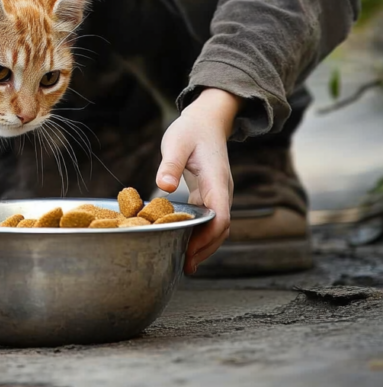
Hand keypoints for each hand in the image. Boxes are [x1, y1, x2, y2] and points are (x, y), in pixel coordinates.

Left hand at [155, 88, 237, 273]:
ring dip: (204, 245)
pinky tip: (186, 246)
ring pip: (217, 227)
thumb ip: (171, 164)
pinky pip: (209, 220)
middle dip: (206, 249)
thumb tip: (165, 186)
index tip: (191, 250)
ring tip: (185, 264)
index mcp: (217, 180)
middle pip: (221, 228)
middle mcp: (222, 191)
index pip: (221, 216)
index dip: (208, 236)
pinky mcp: (210, 195)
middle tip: (185, 266)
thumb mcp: (176, 142)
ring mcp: (218, 194)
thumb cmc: (191, 129)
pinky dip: (200, 234)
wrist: (207, 120)